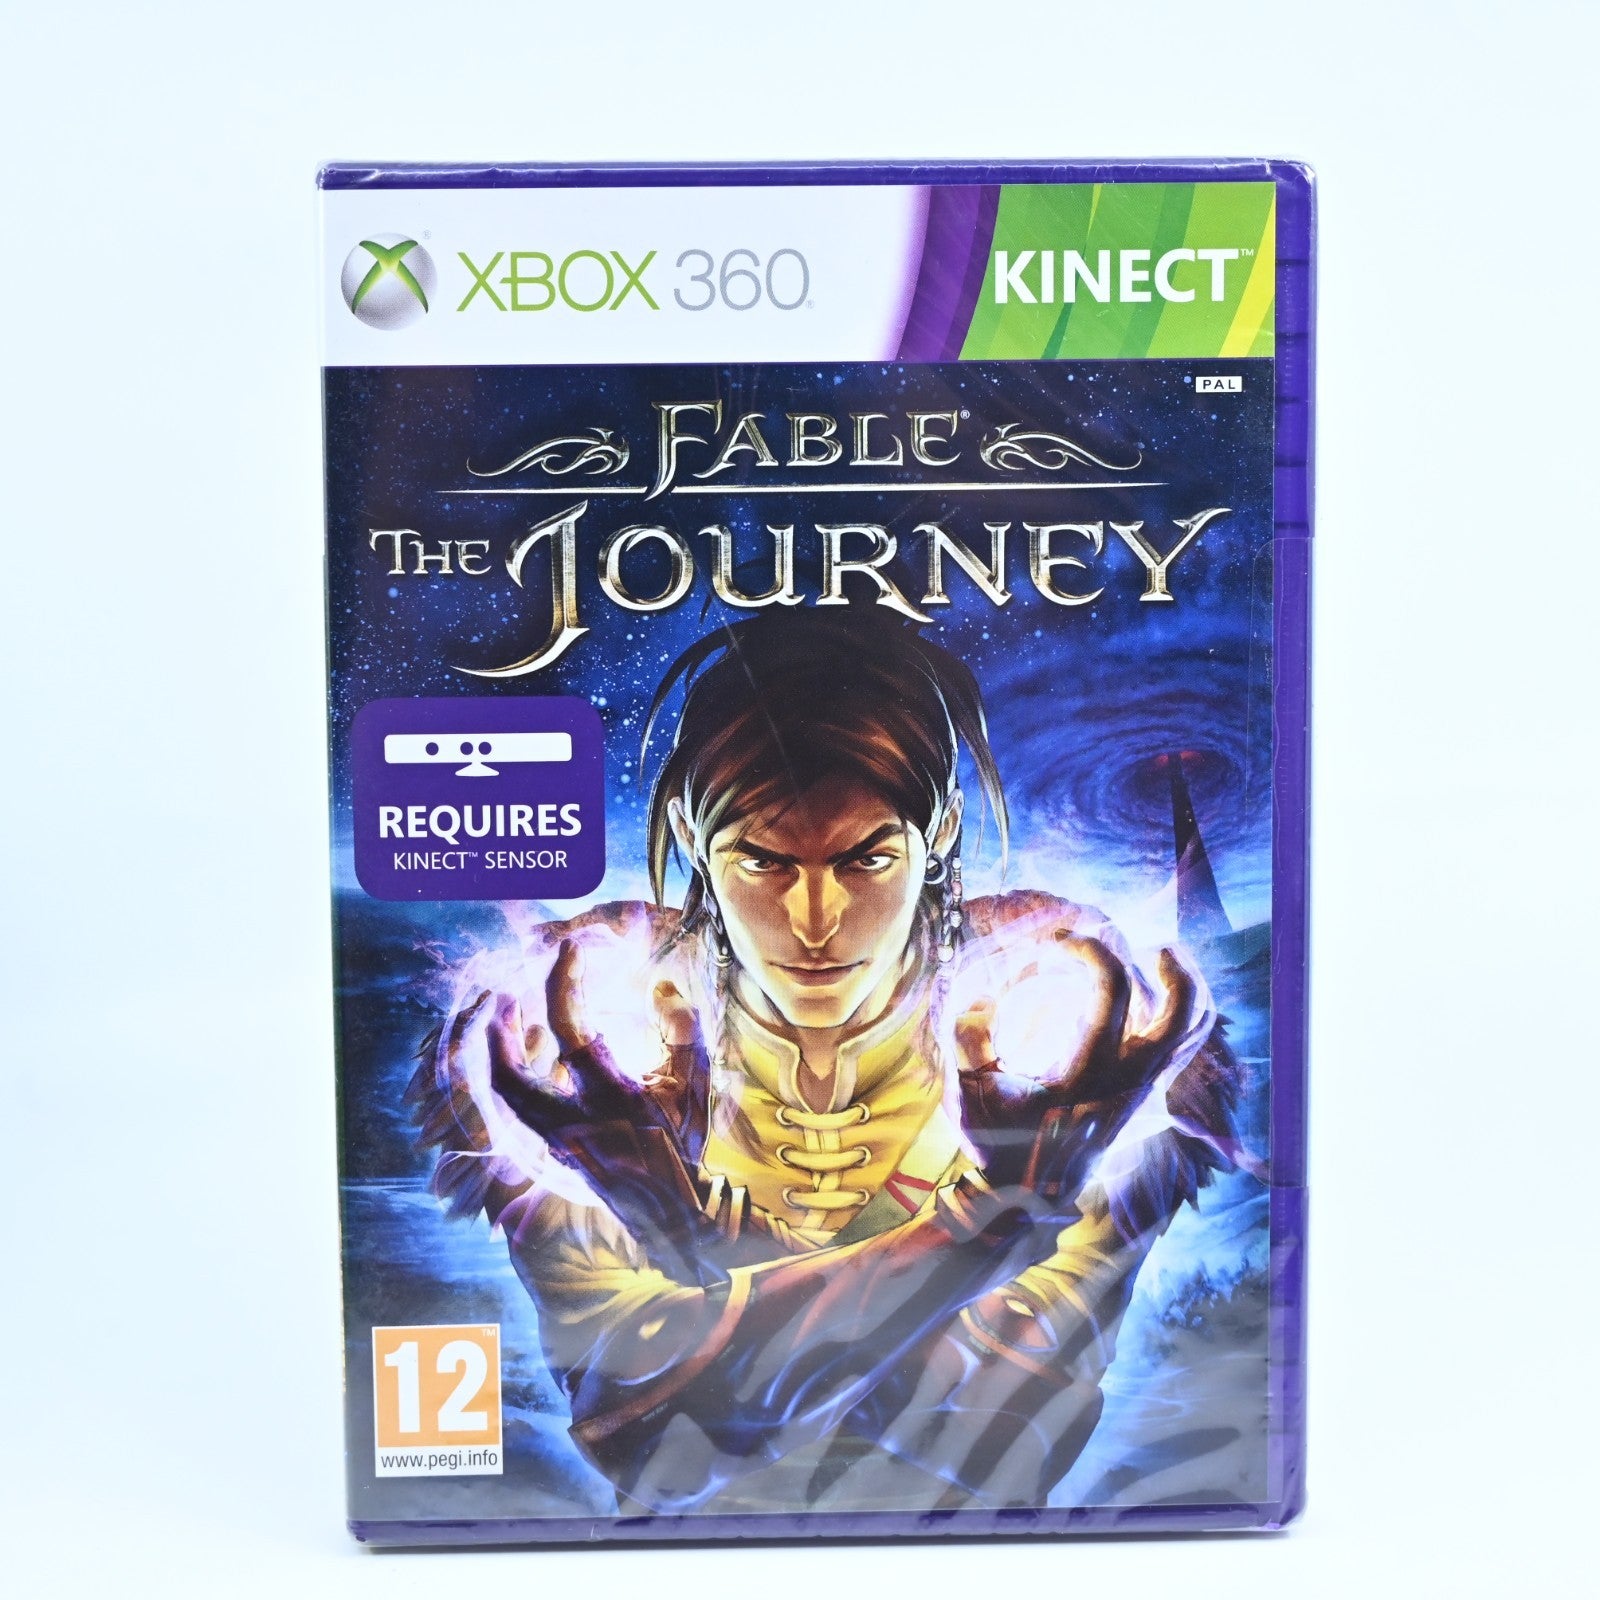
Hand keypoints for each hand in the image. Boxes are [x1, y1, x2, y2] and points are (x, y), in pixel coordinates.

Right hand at [955, 932, 1197, 1208]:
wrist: (1025, 1196)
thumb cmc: (993, 1140)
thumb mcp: (968, 1092)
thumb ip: (967, 1041)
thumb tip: (979, 999)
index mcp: (1084, 1076)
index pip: (1112, 994)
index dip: (1092, 951)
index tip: (1060, 942)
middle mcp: (1125, 1084)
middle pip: (1179, 1016)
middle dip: (1173, 970)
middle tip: (1148, 946)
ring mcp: (1141, 1093)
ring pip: (1192, 1033)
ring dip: (1188, 988)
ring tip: (1165, 959)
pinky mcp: (1145, 1097)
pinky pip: (1182, 1049)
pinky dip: (1182, 1015)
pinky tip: (1156, 996)